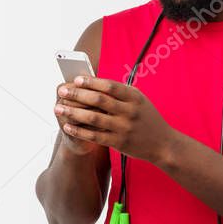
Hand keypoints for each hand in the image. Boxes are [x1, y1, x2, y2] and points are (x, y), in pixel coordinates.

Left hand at [54, 75, 173, 163]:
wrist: (164, 144)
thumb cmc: (147, 118)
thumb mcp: (139, 101)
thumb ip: (120, 92)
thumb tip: (92, 82)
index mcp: (135, 97)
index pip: (110, 86)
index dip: (91, 82)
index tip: (76, 79)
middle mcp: (129, 112)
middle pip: (99, 100)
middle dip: (77, 94)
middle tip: (61, 91)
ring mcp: (124, 128)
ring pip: (93, 118)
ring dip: (73, 112)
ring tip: (58, 108)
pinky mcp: (119, 143)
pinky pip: (94, 136)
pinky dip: (79, 131)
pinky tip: (67, 126)